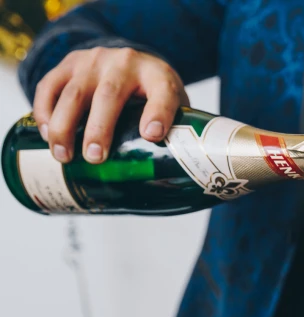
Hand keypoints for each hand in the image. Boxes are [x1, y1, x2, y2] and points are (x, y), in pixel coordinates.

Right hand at [33, 47, 188, 163]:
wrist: (131, 63)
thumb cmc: (153, 95)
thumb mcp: (171, 109)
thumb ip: (171, 134)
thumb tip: (165, 180)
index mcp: (159, 77)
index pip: (163, 93)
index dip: (158, 113)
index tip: (152, 135)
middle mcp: (126, 63)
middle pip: (109, 94)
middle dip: (99, 128)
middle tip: (94, 158)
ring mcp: (95, 60)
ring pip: (75, 92)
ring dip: (65, 126)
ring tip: (63, 156)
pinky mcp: (69, 63)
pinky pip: (50, 86)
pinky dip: (44, 111)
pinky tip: (47, 135)